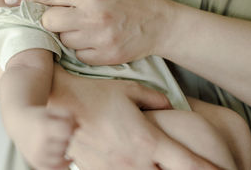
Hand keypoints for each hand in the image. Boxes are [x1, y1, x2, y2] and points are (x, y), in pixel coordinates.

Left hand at [5, 0, 176, 64]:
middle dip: (50, 19)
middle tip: (64, 16)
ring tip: (85, 27)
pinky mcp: (105, 57)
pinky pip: (78, 55)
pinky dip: (81, 49)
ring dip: (67, 34)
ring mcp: (99, 39)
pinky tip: (94, 40)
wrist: (161, 25)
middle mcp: (93, 16)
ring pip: (63, 40)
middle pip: (50, 21)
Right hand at [13, 107, 76, 169]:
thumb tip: (79, 127)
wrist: (18, 123)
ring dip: (64, 148)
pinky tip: (69, 159)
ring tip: (57, 140)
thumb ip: (69, 115)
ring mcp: (37, 156)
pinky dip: (64, 165)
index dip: (71, 126)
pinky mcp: (36, 163)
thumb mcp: (52, 110)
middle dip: (67, 137)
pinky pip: (55, 169)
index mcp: (43, 128)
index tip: (68, 123)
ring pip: (62, 156)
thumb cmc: (38, 116)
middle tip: (60, 131)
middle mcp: (39, 144)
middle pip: (66, 144)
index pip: (67, 131)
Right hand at [49, 66, 218, 169]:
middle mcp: (136, 161)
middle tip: (180, 164)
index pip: (188, 164)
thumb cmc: (96, 94)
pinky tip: (134, 164)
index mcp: (148, 140)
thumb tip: (170, 107)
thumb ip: (156, 100)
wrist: (61, 104)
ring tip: (155, 163)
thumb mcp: (130, 89)